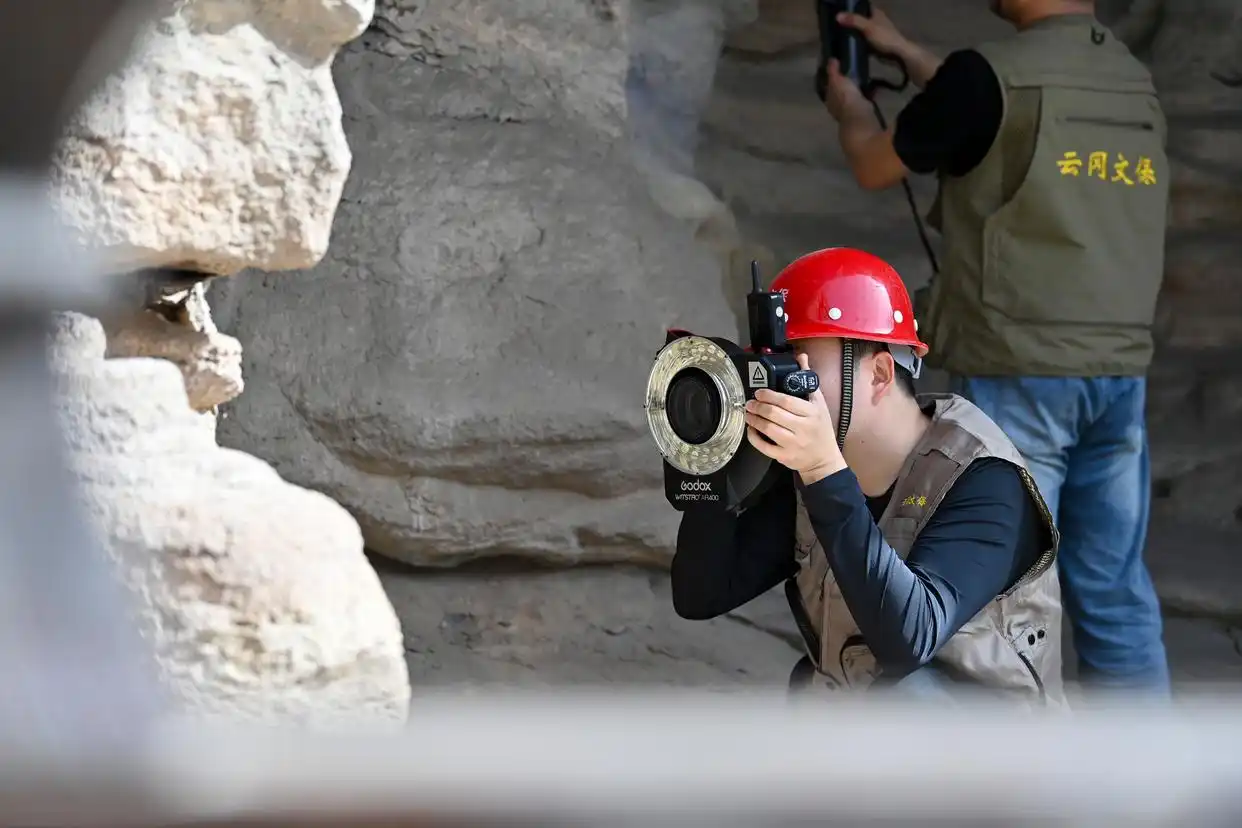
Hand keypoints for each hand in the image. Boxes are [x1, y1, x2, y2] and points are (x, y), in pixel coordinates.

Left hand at [744, 354, 847, 484]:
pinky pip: (764, 447)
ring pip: (768, 430)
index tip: (759, 392)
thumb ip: (808, 380)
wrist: (824, 458)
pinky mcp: (785, 456)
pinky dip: (754, 438)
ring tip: (748, 413)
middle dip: (758, 407)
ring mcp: (793, 444)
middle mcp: (803, 428)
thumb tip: (801, 357)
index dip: (770, 395)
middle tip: (750, 402)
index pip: (787, 401)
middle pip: (775, 415)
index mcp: (812, 413)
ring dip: (754, 420)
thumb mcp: (819, 403)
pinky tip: (751, 429)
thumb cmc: (821, 428)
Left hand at [823, 58, 869, 122]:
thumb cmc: (844, 96)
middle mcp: (837, 107)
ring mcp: (849, 110)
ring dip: (857, 90)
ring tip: (863, 78)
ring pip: (852, 97)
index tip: (838, 70)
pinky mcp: (861, 111)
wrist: (859, 113)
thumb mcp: (836, 80)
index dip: (832, 79)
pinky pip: (864, 99)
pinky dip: (868, 94)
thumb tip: (831, 60)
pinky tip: (873, 87)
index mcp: (829, 98)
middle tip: (852, 73)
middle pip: (840, 93)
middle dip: (845, 85)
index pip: (829, 88)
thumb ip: (833, 70)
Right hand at [836, 5, 906, 56]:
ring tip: (837, 33)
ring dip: (852, 32)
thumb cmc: (885, 37)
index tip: (841, 10)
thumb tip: (837, 15)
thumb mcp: (868, 27)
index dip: (853, 7)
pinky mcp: (874, 43)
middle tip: (836, 23)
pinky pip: (862, 41)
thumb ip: (854, 21)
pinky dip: (856, 42)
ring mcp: (875, 33)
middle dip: (850, 20)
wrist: (897, 54)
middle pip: (860, 18)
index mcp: (876, 13)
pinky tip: (846, 44)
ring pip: (861, 30)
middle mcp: (876, 21)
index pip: (863, 6)